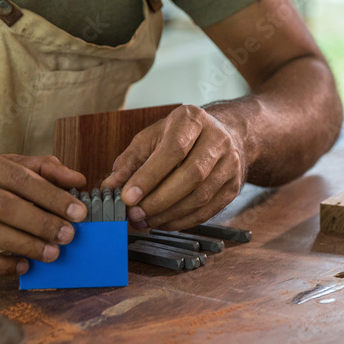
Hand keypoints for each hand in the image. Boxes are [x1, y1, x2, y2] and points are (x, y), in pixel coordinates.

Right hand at [0, 146, 86, 275]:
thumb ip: (37, 169)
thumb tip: (77, 179)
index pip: (19, 178)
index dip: (52, 197)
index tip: (79, 213)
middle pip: (5, 207)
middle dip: (42, 223)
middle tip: (68, 236)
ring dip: (27, 245)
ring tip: (52, 253)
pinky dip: (1, 265)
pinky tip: (23, 265)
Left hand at [101, 105, 246, 230]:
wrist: (224, 136)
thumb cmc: (182, 136)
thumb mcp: (153, 138)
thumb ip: (131, 161)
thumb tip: (110, 186)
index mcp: (193, 120)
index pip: (173, 150)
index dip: (149, 176)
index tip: (128, 197)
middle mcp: (218, 140)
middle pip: (191, 175)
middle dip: (159, 200)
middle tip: (135, 214)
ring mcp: (230, 165)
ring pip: (201, 197)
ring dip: (169, 214)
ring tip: (145, 221)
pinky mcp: (233, 187)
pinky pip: (208, 211)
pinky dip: (182, 221)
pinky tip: (163, 223)